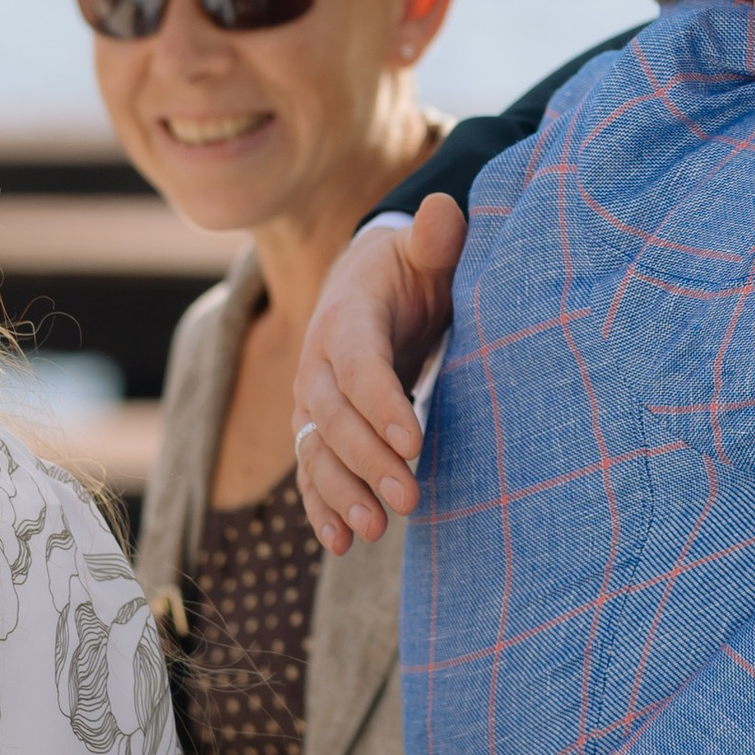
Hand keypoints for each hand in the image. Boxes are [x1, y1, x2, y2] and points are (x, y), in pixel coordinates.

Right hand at [294, 197, 465, 554]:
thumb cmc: (410, 270)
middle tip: (409, 495)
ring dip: (340, 493)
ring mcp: (312, 402)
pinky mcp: (316, 430)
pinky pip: (310, 473)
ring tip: (372, 529)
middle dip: (367, 461)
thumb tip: (444, 211)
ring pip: (315, 452)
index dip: (381, 403)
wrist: (370, 286)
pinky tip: (341, 543)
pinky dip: (321, 508)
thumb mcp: (424, 250)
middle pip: (333, 419)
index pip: (357, 364)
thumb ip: (436, 239)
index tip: (413, 440)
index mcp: (347, 318)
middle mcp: (318, 364)